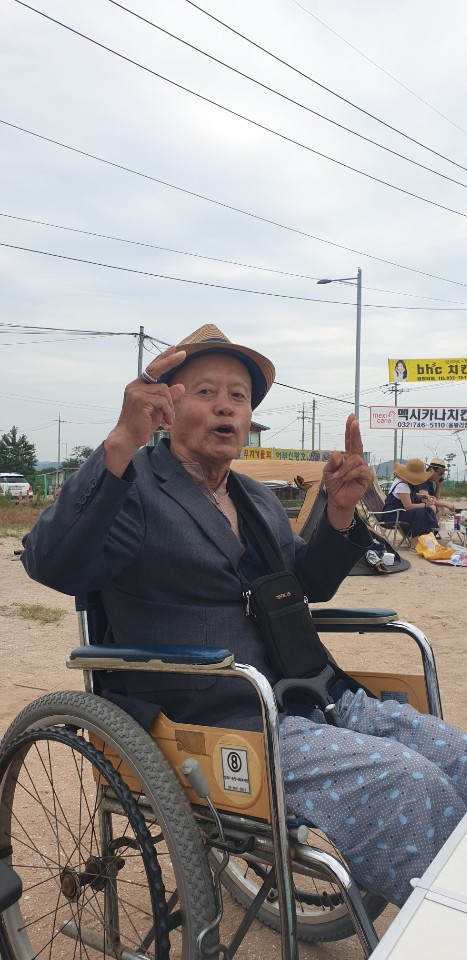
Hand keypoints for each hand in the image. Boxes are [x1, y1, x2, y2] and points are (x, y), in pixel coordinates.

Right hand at [104, 346, 185, 475]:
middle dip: (170, 361)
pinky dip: (168, 412)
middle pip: (156, 370)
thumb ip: (169, 398)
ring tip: (168, 419)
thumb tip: (181, 386)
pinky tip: (165, 422)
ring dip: (170, 407)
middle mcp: (136, 386)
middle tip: (183, 354)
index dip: (163, 358)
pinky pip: (163, 401)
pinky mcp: (140, 400)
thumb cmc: (143, 425)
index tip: (174, 348)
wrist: (128, 438)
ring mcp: (137, 392)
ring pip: (165, 391)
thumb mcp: (159, 410)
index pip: (153, 368)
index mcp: (138, 386)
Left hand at [323, 414, 372, 529]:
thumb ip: (332, 462)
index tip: (352, 417)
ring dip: (343, 468)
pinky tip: (344, 479)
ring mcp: (363, 468)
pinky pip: (358, 470)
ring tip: (337, 476)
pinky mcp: (367, 477)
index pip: (349, 441)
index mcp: (348, 456)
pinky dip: (348, 474)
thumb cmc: (334, 483)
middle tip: (354, 422)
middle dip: (355, 433)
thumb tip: (337, 452)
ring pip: (355, 460)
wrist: (337, 498)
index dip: (350, 430)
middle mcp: (357, 460)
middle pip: (357, 444)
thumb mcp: (328, 471)